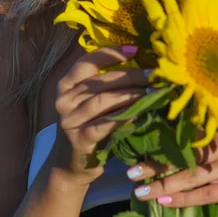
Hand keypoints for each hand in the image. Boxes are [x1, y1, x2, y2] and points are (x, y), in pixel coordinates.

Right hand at [50, 46, 149, 188]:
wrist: (70, 166)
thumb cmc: (88, 127)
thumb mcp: (89, 103)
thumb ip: (104, 84)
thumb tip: (139, 61)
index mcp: (66, 85)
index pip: (87, 61)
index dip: (111, 53)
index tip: (135, 50)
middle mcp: (64, 100)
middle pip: (101, 81)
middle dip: (130, 75)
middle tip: (154, 74)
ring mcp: (69, 121)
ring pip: (104, 100)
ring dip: (131, 94)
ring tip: (152, 91)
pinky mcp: (80, 140)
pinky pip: (105, 124)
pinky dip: (125, 116)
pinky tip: (141, 113)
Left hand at [127, 134, 217, 216]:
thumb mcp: (213, 167)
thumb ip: (192, 160)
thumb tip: (152, 161)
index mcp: (215, 137)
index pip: (183, 136)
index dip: (159, 141)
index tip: (135, 148)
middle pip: (183, 154)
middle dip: (155, 164)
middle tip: (131, 172)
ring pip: (191, 174)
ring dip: (163, 184)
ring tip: (141, 191)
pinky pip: (203, 194)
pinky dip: (182, 198)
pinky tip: (164, 202)